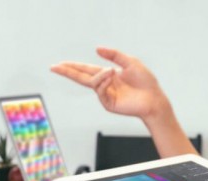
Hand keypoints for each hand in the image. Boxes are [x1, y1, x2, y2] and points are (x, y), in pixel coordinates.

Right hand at [51, 47, 168, 120]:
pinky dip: (103, 82)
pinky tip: (111, 77)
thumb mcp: (130, 62)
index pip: (85, 69)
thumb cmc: (145, 81)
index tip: (59, 64)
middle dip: (68, 72)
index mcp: (107, 74)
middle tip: (54, 67)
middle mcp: (104, 84)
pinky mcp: (108, 104)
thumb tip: (97, 49)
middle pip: (81, 77)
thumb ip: (114, 55)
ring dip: (99, 76)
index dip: (72, 66)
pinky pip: (100, 91)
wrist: (153, 98)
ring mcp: (105, 95)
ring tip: (110, 72)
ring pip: (92, 83)